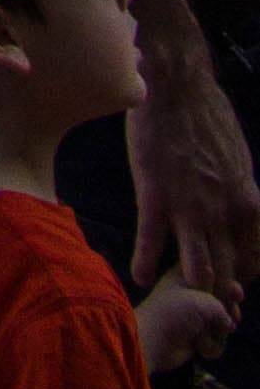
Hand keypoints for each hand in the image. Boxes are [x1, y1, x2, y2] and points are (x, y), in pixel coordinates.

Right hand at [129, 28, 259, 303]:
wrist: (177, 81)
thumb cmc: (205, 111)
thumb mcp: (238, 158)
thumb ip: (239, 191)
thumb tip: (239, 209)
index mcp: (248, 204)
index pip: (251, 263)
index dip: (235, 276)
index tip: (220, 279)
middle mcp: (224, 213)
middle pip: (227, 275)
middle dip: (215, 298)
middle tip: (198, 307)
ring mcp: (190, 207)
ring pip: (197, 272)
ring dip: (185, 289)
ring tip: (171, 298)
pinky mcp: (156, 195)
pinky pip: (152, 243)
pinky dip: (146, 264)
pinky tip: (140, 275)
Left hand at [140, 277, 241, 375]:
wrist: (152, 340)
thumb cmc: (173, 313)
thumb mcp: (204, 301)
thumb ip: (222, 307)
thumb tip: (229, 323)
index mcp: (187, 274)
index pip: (215, 275)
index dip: (228, 286)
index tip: (236, 294)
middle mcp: (190, 293)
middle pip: (221, 302)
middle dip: (227, 312)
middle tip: (231, 318)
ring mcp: (192, 316)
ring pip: (220, 324)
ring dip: (216, 334)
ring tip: (203, 335)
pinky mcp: (193, 336)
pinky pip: (214, 342)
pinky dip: (210, 346)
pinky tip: (200, 347)